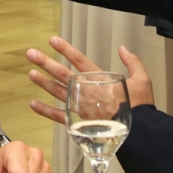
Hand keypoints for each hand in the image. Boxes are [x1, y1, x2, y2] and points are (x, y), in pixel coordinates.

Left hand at [26, 36, 153, 125]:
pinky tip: (33, 105)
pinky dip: (45, 111)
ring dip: (42, 82)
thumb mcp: (142, 78)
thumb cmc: (139, 106)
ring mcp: (80, 106)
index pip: (79, 59)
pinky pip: (58, 116)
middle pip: (62, 73)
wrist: (139, 132)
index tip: (52, 40)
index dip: (65, 48)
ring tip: (30, 73)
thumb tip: (123, 48)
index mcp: (100, 78)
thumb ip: (132, 61)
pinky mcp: (78, 122)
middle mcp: (86, 90)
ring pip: (57, 92)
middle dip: (45, 62)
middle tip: (30, 53)